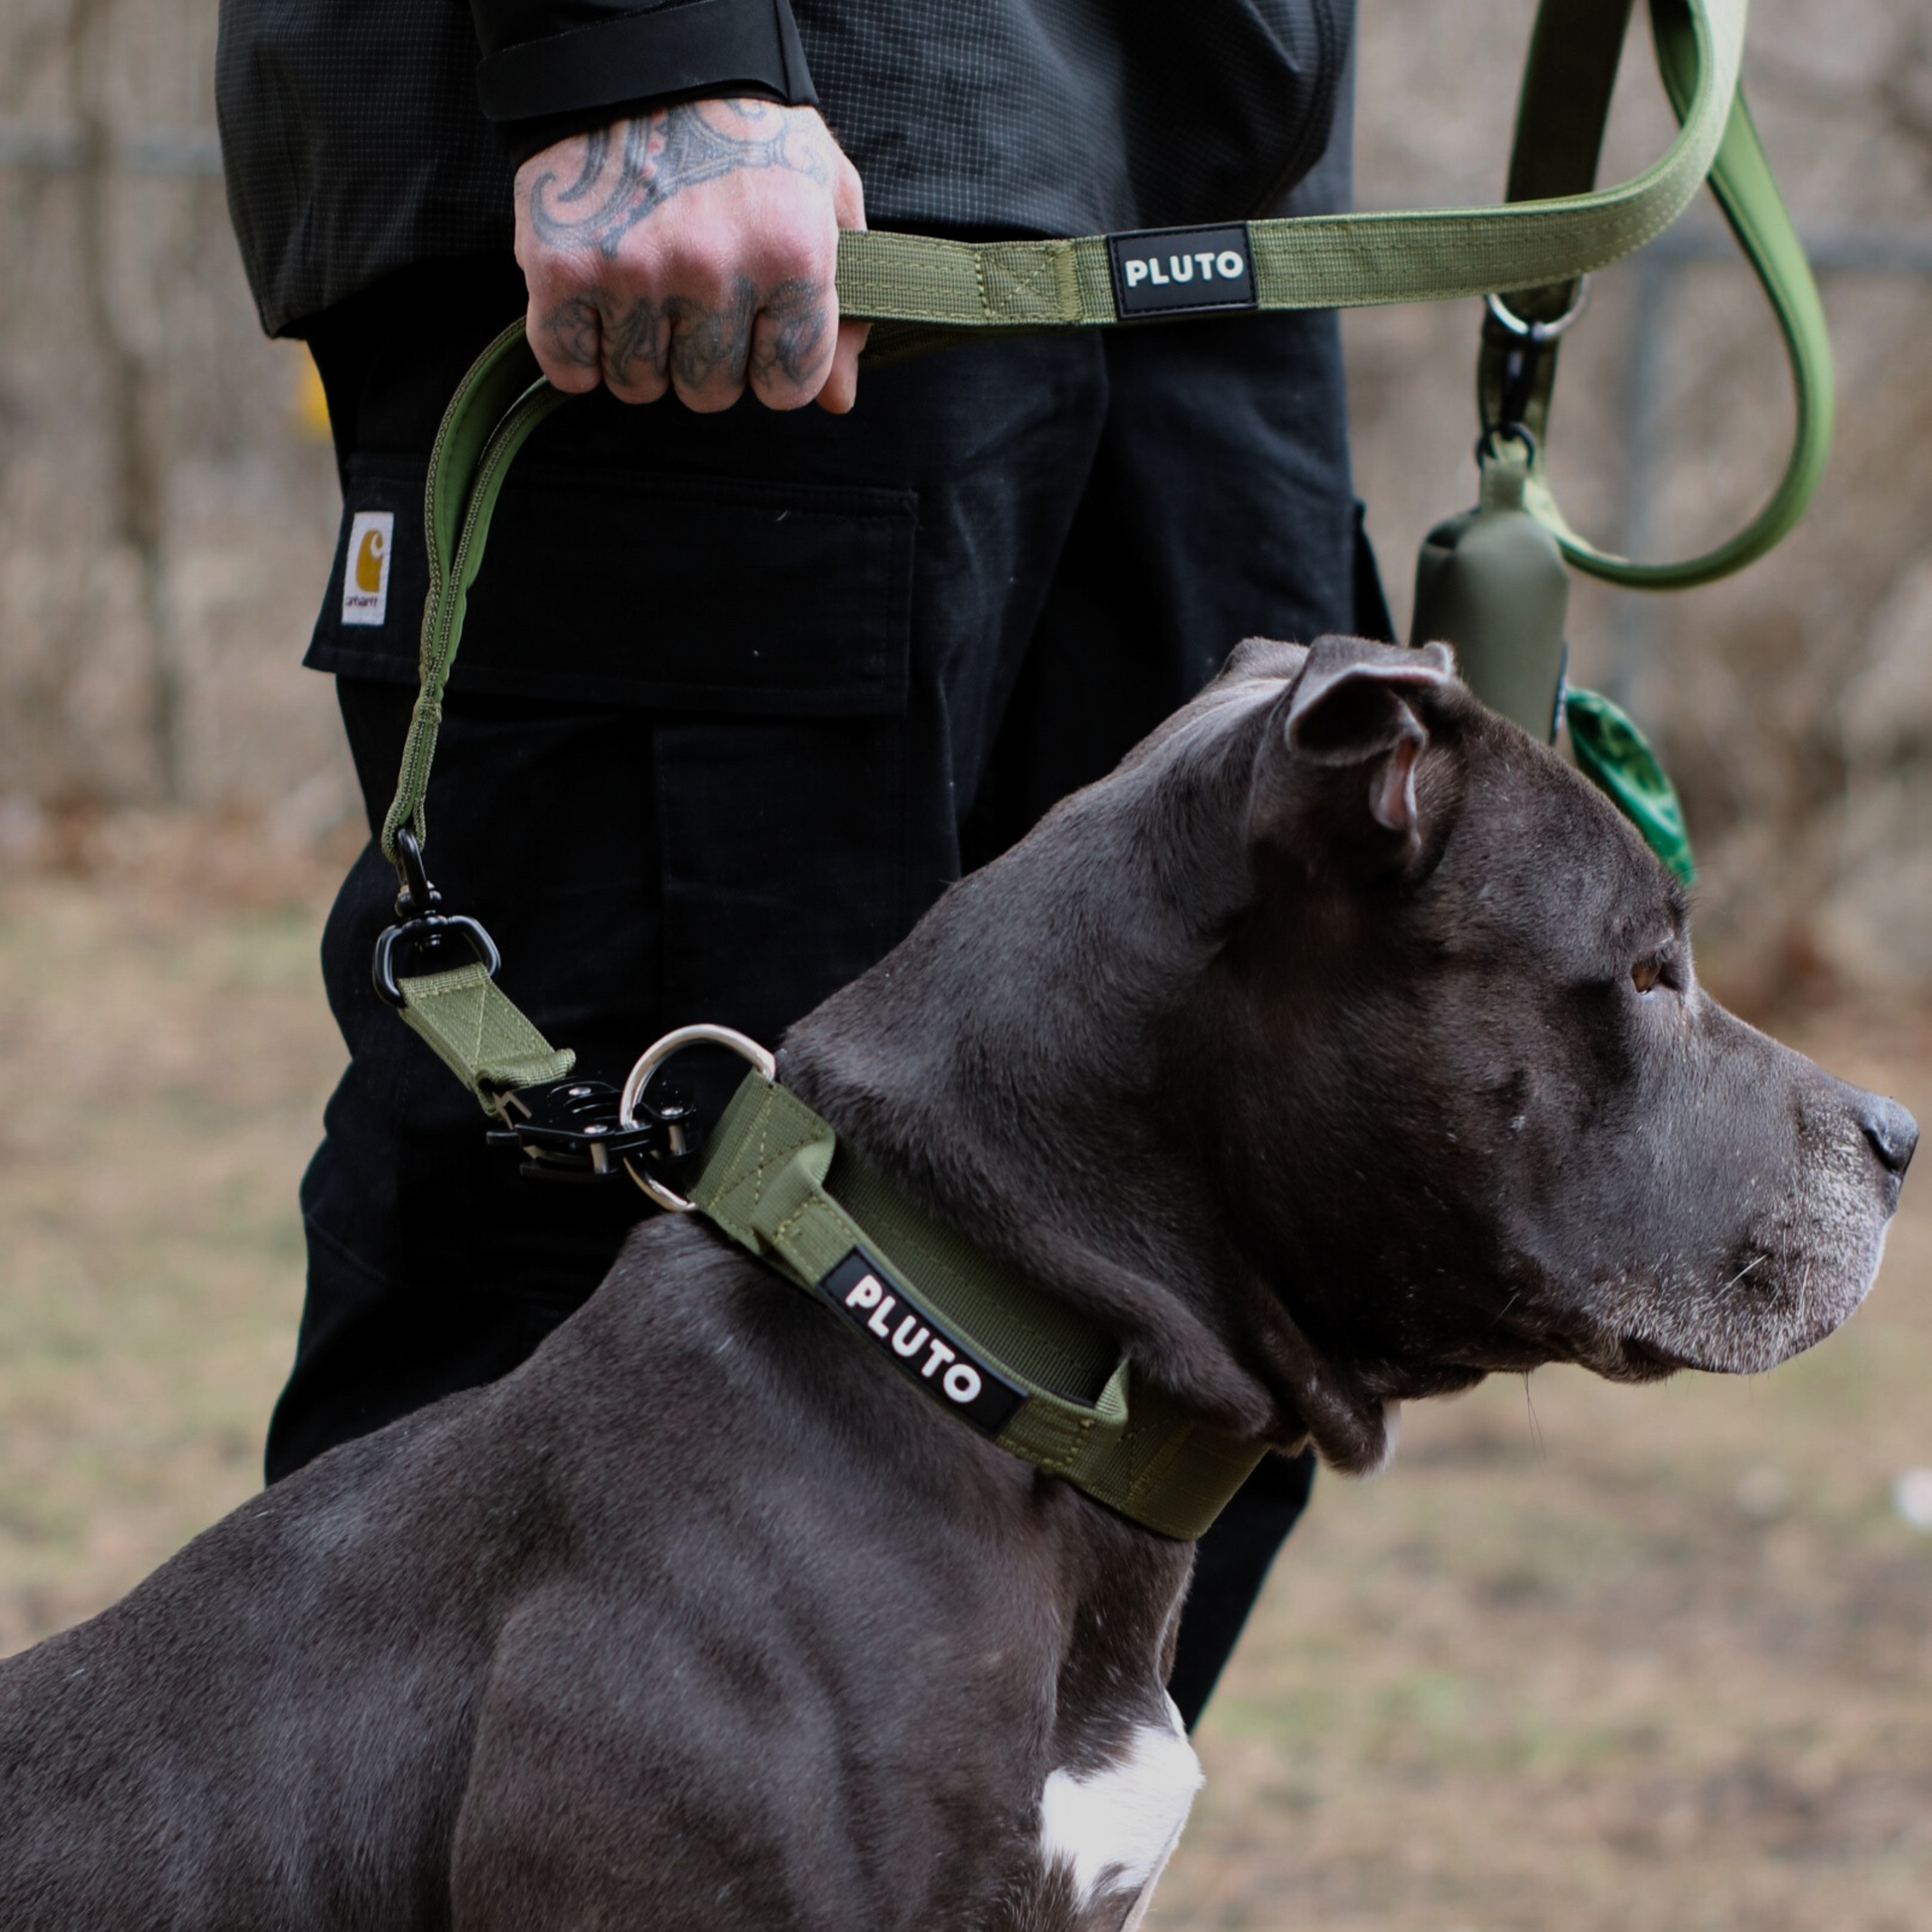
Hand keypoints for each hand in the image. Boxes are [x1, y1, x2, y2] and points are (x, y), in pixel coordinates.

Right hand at [514, 98, 868, 412]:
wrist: (640, 48)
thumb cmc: (743, 129)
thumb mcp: (824, 194)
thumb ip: (844, 304)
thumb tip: (839, 398)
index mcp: (790, 253)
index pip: (789, 384)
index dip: (771, 363)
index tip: (754, 327)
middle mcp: (715, 268)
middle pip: (709, 391)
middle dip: (704, 358)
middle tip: (693, 295)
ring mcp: (634, 271)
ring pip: (639, 384)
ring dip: (640, 355)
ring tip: (645, 289)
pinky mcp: (561, 268)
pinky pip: (569, 366)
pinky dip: (576, 352)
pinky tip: (594, 307)